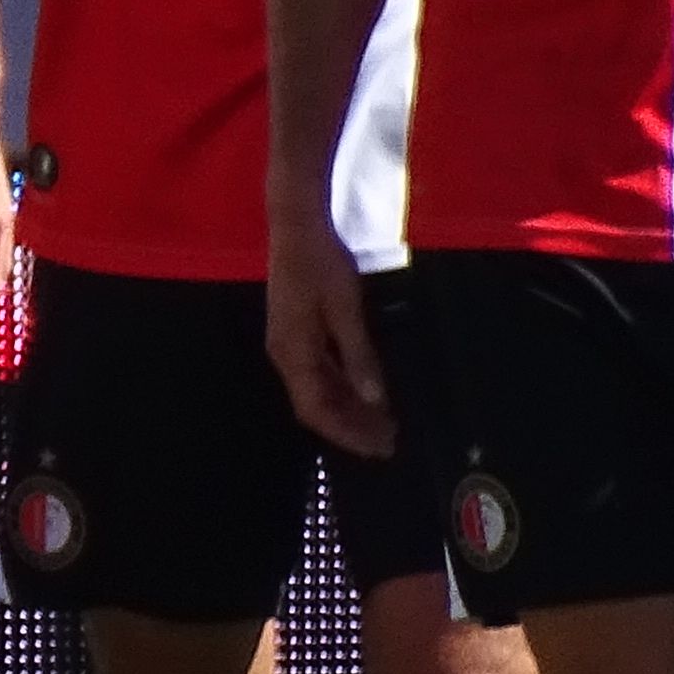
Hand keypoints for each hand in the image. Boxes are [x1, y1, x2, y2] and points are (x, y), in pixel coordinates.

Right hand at [265, 226, 395, 455]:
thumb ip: (359, 356)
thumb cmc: (321, 265)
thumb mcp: (345, 309)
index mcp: (294, 354)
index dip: (347, 432)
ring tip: (381, 423)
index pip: (317, 409)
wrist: (296, 228)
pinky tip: (363, 393)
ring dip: (347, 410)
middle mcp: (286, 357)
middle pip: (315, 406)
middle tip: (388, 441)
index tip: (379, 446)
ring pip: (316, 392)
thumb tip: (374, 399)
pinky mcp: (295, 334)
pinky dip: (341, 389)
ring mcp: (288, 346)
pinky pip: (317, 374)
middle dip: (351, 426)